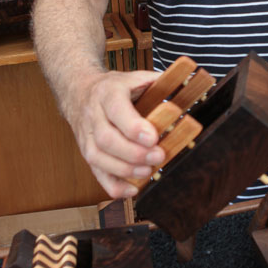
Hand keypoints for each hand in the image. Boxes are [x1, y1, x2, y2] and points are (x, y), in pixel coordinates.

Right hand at [66, 68, 165, 198]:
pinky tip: (131, 190)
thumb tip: (189, 84)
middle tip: (158, 156)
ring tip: (147, 172)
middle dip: (134, 153)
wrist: (78, 91)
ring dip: (124, 170)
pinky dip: (113, 186)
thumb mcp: (133, 77)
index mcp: (108, 93)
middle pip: (106, 138)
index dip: (134, 127)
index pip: (117, 110)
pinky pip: (95, 172)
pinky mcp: (85, 152)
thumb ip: (158, 82)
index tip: (153, 138)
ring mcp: (85, 135)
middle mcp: (93, 114)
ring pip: (97, 157)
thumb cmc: (113, 87)